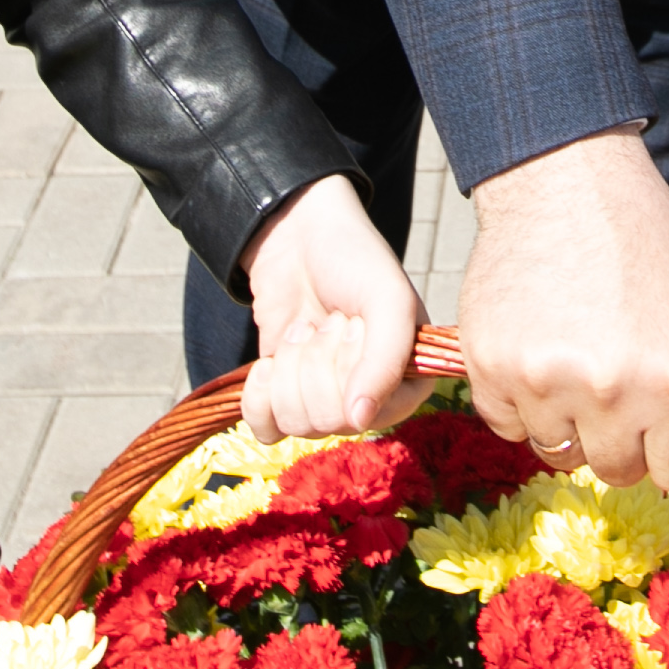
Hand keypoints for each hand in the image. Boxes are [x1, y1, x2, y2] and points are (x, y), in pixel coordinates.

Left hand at [237, 178, 424, 439]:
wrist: (297, 238)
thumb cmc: (354, 262)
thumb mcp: (387, 300)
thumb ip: (386, 360)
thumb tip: (359, 420)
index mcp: (410, 383)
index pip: (374, 415)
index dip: (351, 369)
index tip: (354, 324)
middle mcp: (371, 400)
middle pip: (330, 422)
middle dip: (316, 364)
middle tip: (328, 322)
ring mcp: (325, 402)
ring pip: (297, 426)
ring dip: (290, 368)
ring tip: (305, 330)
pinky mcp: (283, 400)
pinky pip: (266, 431)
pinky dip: (258, 398)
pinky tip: (269, 363)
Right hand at [458, 130, 668, 494]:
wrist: (565, 180)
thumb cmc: (650, 242)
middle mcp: (610, 389)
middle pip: (620, 471)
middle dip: (629, 439)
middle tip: (623, 383)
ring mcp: (542, 381)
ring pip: (561, 453)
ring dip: (574, 422)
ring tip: (581, 359)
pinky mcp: (489, 368)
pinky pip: (509, 426)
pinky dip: (525, 404)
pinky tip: (541, 352)